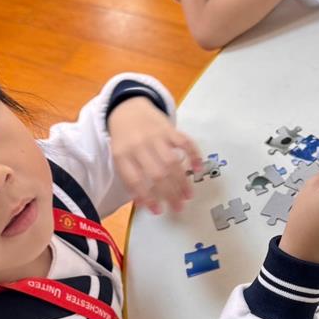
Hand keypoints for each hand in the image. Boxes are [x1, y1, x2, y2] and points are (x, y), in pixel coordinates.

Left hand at [107, 98, 202, 213]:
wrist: (127, 107)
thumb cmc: (124, 138)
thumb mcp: (120, 156)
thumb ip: (130, 176)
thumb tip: (145, 203)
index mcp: (122, 155)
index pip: (135, 180)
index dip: (147, 198)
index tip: (158, 211)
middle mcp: (139, 145)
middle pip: (157, 174)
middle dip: (170, 194)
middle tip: (178, 207)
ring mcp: (155, 136)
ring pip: (172, 162)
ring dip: (182, 181)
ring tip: (188, 195)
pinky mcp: (169, 128)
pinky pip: (184, 142)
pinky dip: (193, 156)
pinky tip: (198, 168)